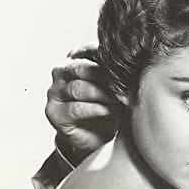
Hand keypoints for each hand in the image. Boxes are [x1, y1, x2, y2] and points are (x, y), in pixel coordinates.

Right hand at [46, 44, 117, 161]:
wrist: (94, 138)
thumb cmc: (106, 106)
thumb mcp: (113, 87)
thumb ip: (114, 73)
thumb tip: (133, 63)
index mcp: (74, 60)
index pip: (88, 50)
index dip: (106, 57)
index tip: (126, 64)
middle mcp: (60, 73)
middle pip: (80, 67)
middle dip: (103, 75)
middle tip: (122, 83)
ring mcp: (55, 93)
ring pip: (78, 88)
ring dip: (101, 94)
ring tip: (118, 99)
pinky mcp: (54, 113)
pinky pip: (75, 108)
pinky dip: (94, 109)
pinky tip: (107, 110)